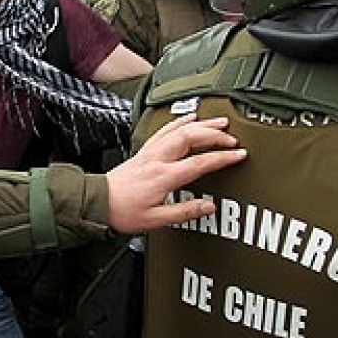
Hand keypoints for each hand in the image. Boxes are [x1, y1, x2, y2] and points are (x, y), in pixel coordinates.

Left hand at [105, 115, 245, 234]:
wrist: (98, 202)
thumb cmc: (123, 211)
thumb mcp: (156, 220)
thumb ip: (185, 213)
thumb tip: (209, 207)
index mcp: (164, 176)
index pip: (200, 162)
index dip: (223, 157)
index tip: (239, 154)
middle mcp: (158, 159)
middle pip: (191, 137)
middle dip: (215, 134)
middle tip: (232, 137)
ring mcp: (150, 152)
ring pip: (179, 129)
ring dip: (202, 124)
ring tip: (220, 122)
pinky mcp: (144, 150)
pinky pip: (165, 129)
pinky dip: (180, 121)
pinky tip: (190, 117)